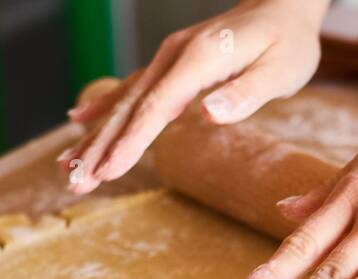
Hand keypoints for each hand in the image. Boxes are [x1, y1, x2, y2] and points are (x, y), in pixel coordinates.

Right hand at [58, 0, 328, 194]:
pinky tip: (78, 123)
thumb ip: (245, 93)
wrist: (283, 4)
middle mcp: (174, 56)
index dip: (129, 142)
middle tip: (76, 183)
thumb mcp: (280, 70)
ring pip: (124, 101)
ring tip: (69, 168)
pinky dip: (104, 108)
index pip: (156, 107)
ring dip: (96, 136)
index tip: (107, 172)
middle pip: (130, 107)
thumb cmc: (288, 41)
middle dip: (100, 147)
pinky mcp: (171, 64)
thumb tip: (208, 113)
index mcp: (199, 59)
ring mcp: (169, 58)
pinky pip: (131, 90)